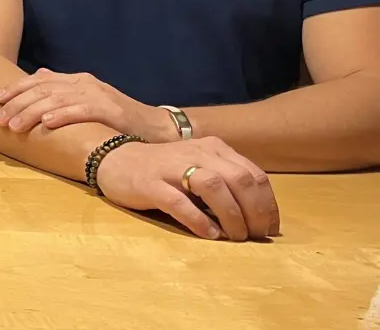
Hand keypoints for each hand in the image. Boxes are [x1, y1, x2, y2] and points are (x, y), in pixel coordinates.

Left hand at [0, 68, 174, 140]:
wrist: (156, 127)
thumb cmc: (118, 118)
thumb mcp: (89, 99)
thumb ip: (65, 88)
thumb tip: (39, 75)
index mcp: (77, 80)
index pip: (40, 81)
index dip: (16, 89)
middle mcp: (84, 83)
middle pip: (43, 90)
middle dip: (18, 103)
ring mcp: (97, 95)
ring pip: (57, 100)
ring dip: (32, 113)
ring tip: (14, 125)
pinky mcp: (110, 110)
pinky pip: (81, 111)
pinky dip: (62, 116)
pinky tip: (47, 123)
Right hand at [94, 137, 279, 240]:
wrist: (115, 160)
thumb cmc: (163, 169)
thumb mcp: (199, 165)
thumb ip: (225, 180)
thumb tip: (257, 214)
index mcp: (213, 148)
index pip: (253, 174)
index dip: (268, 204)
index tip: (270, 228)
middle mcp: (196, 153)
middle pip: (238, 179)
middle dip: (255, 211)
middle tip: (256, 236)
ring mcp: (172, 167)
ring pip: (213, 186)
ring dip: (231, 215)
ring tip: (235, 237)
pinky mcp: (150, 184)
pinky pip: (180, 202)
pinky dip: (199, 220)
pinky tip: (210, 234)